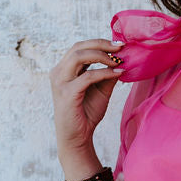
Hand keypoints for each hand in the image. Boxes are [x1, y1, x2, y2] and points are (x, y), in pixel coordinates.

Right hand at [50, 39, 123, 168]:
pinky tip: (117, 74)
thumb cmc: (87, 114)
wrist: (77, 137)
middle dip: (101, 44)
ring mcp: (60, 82)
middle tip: (121, 47)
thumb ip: (107, 75)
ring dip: (102, 55)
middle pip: (78, 47)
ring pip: (79, 56)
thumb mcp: (101, 90)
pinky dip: (104, 73)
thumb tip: (121, 60)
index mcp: (64, 69)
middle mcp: (59, 72)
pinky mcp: (67, 93)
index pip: (80, 47)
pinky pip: (88, 76)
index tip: (119, 45)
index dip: (99, 43)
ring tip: (118, 60)